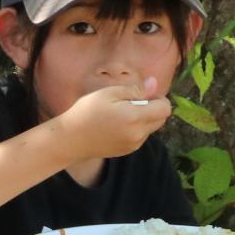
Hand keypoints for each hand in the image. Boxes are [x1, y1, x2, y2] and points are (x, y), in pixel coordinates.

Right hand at [56, 77, 171, 159]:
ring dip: (144, 119)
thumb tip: (154, 84)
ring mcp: (133, 144)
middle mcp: (138, 133)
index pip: (165, 108)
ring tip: (121, 115)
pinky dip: (135, 129)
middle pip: (161, 119)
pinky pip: (140, 137)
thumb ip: (135, 90)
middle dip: (153, 109)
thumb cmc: (86, 111)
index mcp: (135, 117)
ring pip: (151, 128)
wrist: (70, 139)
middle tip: (130, 103)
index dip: (158, 98)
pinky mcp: (127, 150)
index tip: (143, 95)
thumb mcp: (108, 93)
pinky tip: (117, 126)